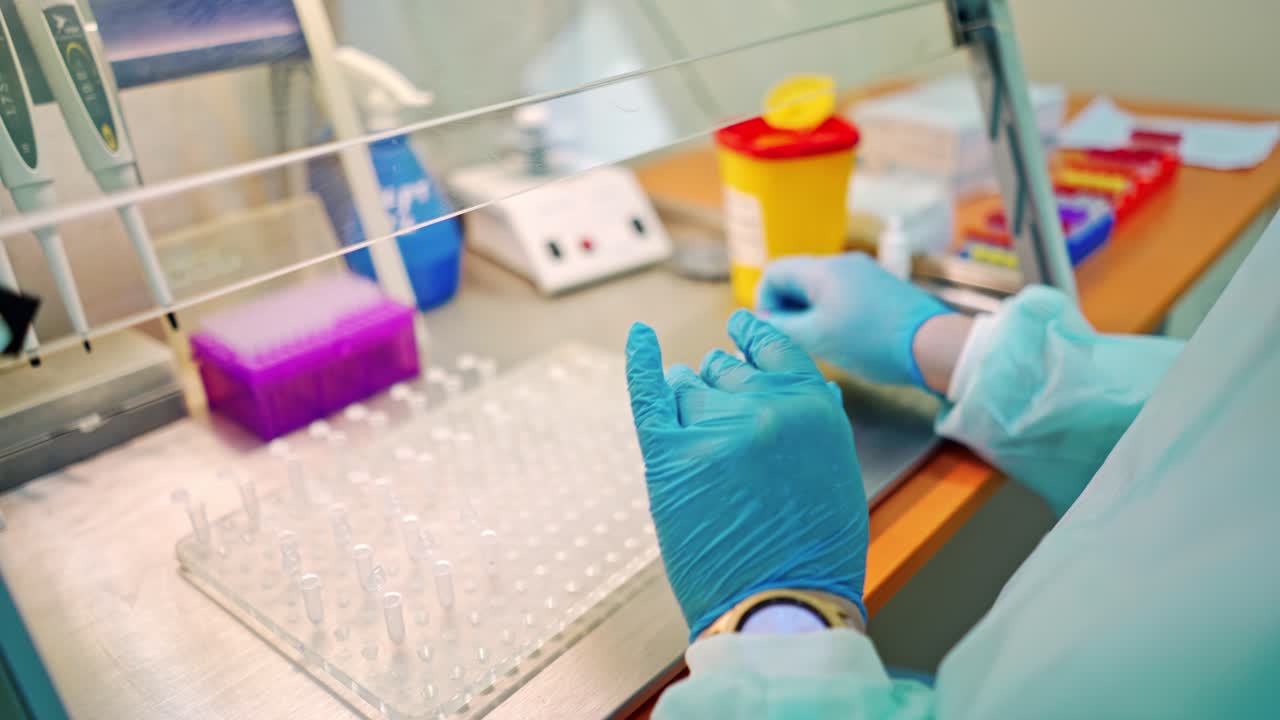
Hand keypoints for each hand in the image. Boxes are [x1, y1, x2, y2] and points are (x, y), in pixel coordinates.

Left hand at [625, 310, 867, 638]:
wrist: (779, 606)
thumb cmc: (815, 552)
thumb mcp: (837, 474)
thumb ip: (820, 424)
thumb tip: (818, 389)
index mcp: (813, 406)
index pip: (776, 349)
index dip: (754, 336)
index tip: (739, 328)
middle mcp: (764, 406)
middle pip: (728, 369)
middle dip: (720, 380)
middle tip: (716, 397)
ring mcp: (714, 429)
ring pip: (689, 387)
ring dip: (687, 391)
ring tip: (687, 399)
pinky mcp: (669, 457)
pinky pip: (649, 392)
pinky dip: (640, 361)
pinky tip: (638, 336)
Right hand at [757, 252, 950, 387]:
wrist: (932, 344)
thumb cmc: (871, 341)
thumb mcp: (817, 339)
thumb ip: (780, 329)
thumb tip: (757, 323)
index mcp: (823, 269)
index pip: (774, 272)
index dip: (763, 302)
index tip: (773, 331)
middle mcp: (843, 263)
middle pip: (797, 279)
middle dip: (787, 310)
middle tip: (795, 341)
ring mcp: (865, 273)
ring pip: (820, 289)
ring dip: (810, 314)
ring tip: (820, 344)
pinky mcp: (881, 288)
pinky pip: (843, 295)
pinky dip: (833, 314)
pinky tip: (845, 339)